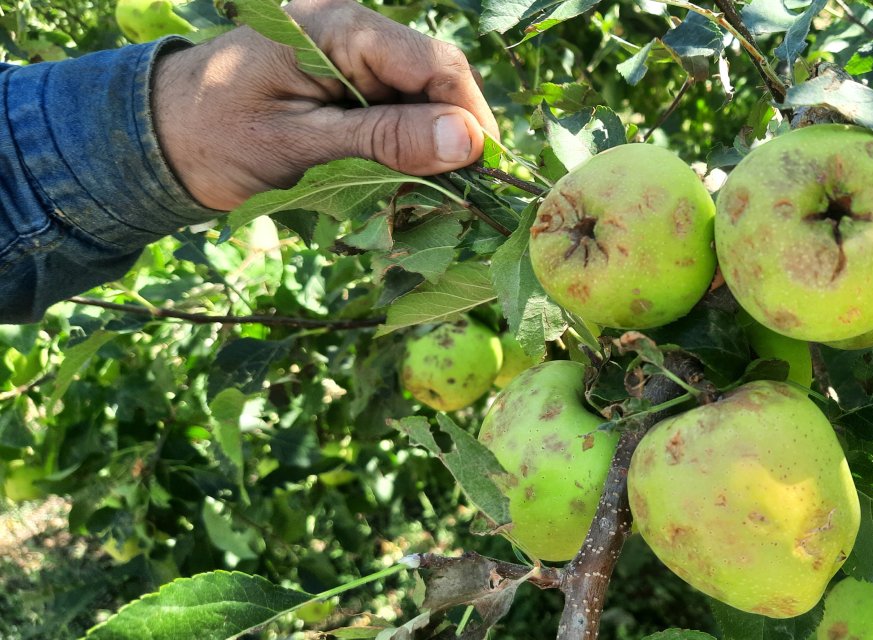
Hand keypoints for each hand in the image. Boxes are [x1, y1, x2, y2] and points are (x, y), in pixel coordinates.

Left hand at [153, 0, 498, 210]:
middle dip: (453, 135)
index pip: (434, 62)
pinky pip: (397, 106)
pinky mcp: (346, 77)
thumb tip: (466, 142)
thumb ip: (385, 141)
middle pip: (435, 77)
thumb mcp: (302, 149)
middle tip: (462, 194)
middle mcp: (349, 27)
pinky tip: (403, 179)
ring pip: (422, 96)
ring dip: (431, 146)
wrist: (158, 140)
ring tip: (430, 194)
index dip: (469, 116)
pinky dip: (406, 145)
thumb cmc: (216, 142)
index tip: (485, 172)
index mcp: (333, 26)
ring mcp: (349, 51)